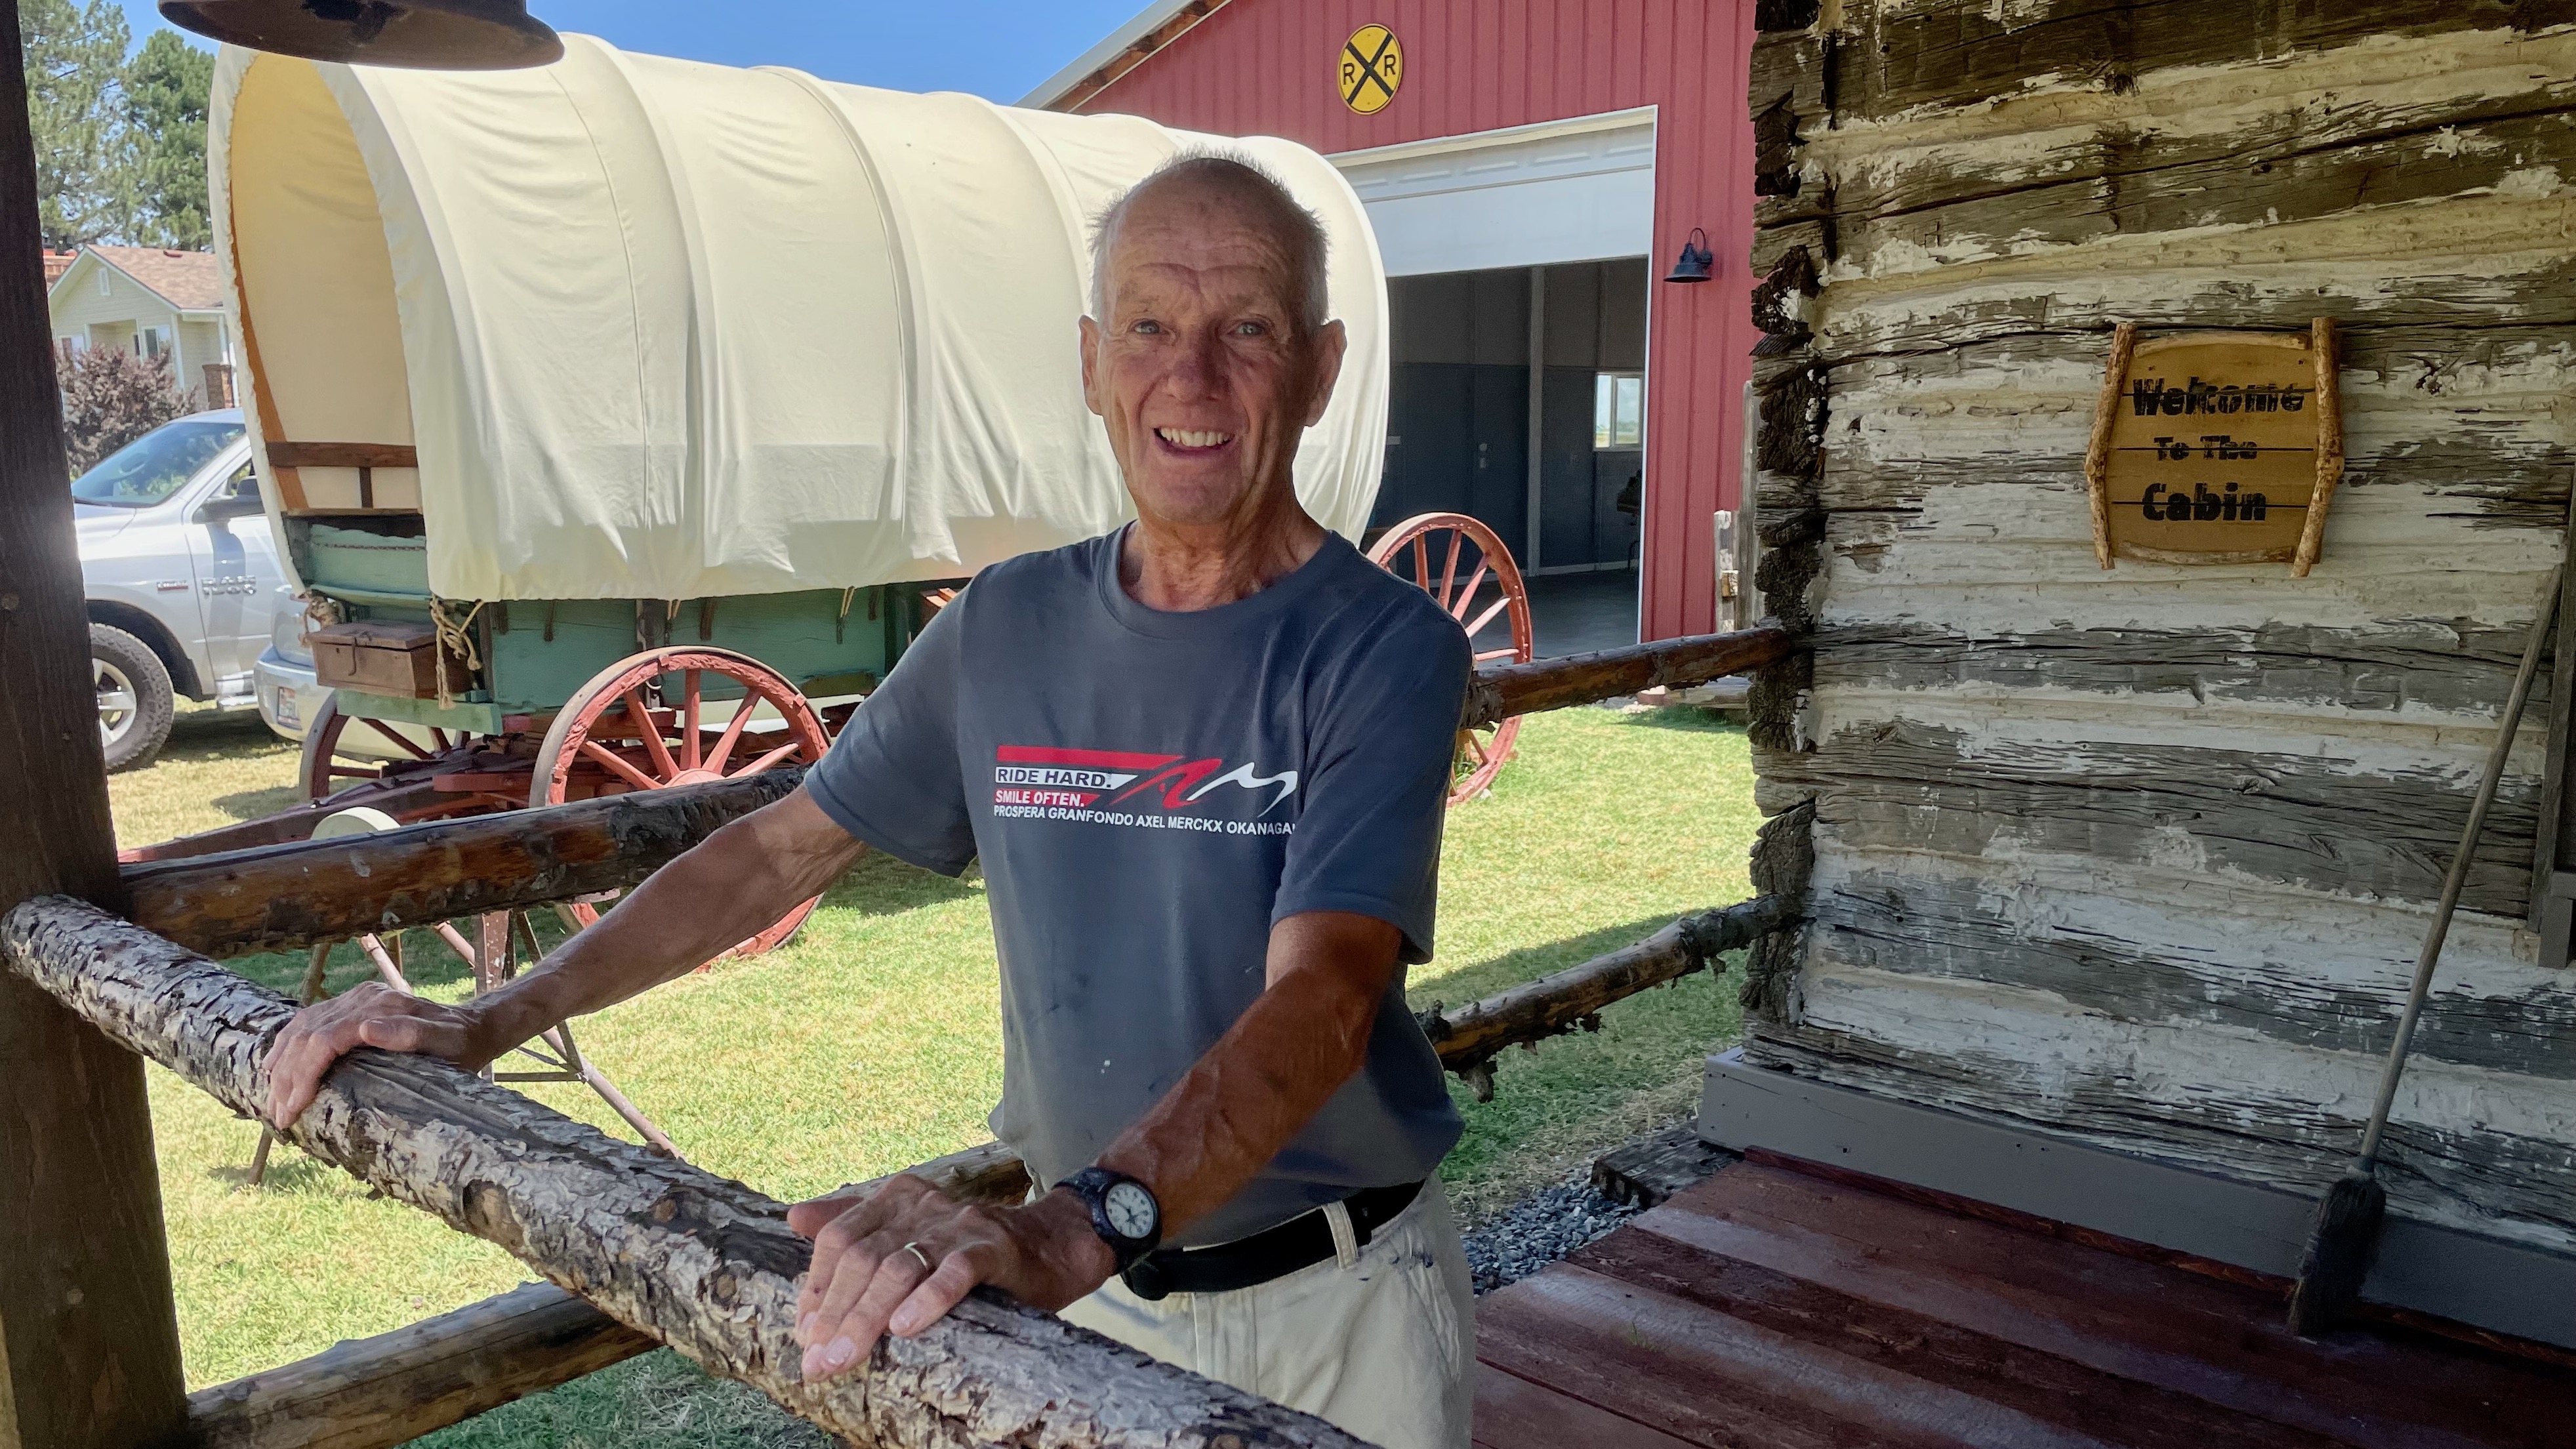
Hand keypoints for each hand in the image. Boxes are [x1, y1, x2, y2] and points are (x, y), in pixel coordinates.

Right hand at [263, 982, 492, 1129]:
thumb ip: (410, 1034)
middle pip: (306, 1036)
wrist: (475, 1026)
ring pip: (301, 1028)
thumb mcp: (445, 1043)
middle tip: (279, 1116)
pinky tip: (276, 1065)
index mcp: (379, 1007)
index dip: (302, 1075)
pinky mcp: (353, 1006)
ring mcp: (356, 1000)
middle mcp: (362, 999)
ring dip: (282, 1063)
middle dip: (287, 1078)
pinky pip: (309, 1022)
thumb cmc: (461, 1044)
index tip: (292, 1109)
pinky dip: (289, 1045)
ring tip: (272, 1098)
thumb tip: (364, 1029)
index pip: (323, 1041)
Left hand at [785, 1176, 1116, 1381]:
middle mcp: (923, 1205)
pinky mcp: (994, 1247)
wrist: (1052, 1246)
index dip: (817, 1288)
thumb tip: (795, 1218)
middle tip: (819, 1361)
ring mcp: (959, 1224)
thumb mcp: (909, 1236)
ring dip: (867, 1317)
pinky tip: (907, 1327)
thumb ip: (853, 1225)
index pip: (839, 1238)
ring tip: (847, 1357)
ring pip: (900, 1267)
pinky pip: (956, 1271)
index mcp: (897, 1199)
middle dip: (835, 1314)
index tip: (805, 1335)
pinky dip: (928, 1299)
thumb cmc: (971, 1251)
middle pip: (863, 1257)